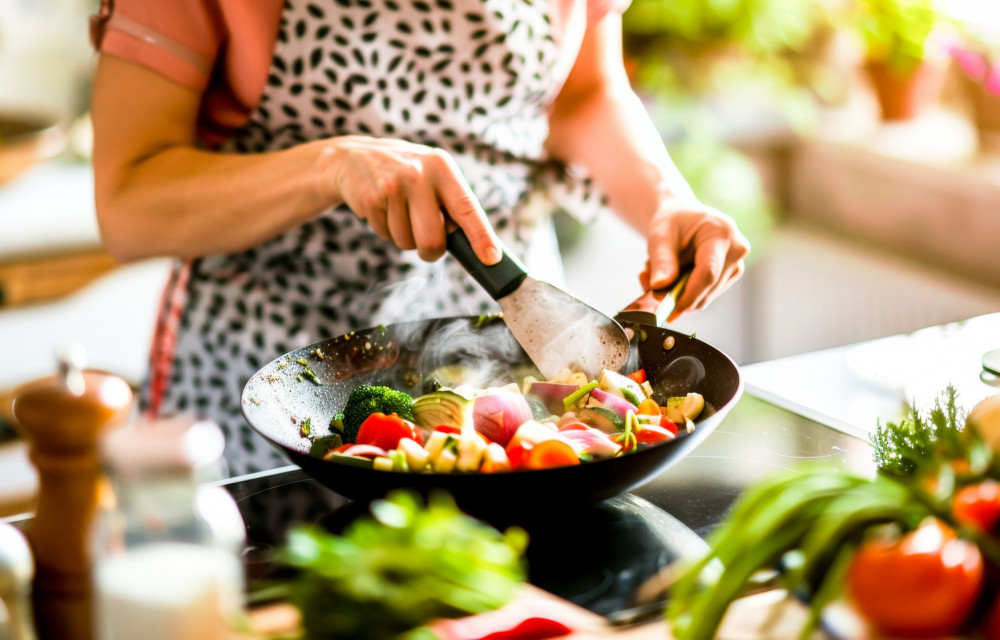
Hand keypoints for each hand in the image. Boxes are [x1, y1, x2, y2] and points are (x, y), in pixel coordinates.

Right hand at [320, 136, 501, 263]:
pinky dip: (386, 230)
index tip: (491, 258)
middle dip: (431, 251)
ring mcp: (392, 185)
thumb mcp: (434, 176)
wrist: (354, 157)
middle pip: (433, 239)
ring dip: (405, 238)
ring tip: (398, 212)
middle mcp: (419, 173)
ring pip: (407, 242)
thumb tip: (480, 247)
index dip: (481, 236)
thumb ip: (454, 205)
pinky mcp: (370, 198)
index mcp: (442, 167)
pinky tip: (383, 209)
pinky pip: (386, 235)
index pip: (467, 207)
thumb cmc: (407, 175)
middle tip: (427, 246)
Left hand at [641, 200, 749, 322]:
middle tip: (647, 281)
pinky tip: (673, 276)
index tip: (670, 309)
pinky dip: (686, 292)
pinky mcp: (730, 276)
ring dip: (679, 293)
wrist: (683, 216)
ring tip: (661, 272)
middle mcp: (736, 249)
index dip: (689, 295)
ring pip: (706, 296)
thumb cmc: (673, 221)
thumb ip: (661, 261)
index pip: (708, 272)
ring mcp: (736, 264)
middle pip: (708, 288)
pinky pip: (706, 295)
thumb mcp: (660, 235)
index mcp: (721, 232)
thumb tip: (659, 287)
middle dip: (677, 294)